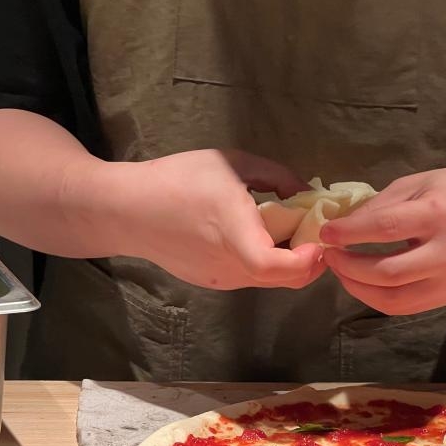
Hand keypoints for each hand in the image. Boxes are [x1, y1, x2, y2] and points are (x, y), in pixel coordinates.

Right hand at [116, 149, 324, 289]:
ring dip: (290, 262)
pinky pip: (251, 278)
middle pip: (285, 281)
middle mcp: (229, 266)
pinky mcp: (213, 283)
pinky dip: (267, 263)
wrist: (127, 211)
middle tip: (317, 233)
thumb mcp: (231, 162)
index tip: (318, 238)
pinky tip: (260, 237)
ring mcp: (221, 280)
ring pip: (270, 282)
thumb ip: (276, 176)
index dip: (306, 259)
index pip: (273, 265)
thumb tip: (307, 193)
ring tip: (290, 231)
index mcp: (232, 233)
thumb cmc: (177, 179)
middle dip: (311, 261)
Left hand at [320, 168, 445, 314]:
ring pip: (392, 298)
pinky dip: (375, 299)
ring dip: (357, 288)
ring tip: (341, 270)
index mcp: (440, 214)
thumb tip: (344, 224)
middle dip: (348, 266)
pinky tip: (361, 284)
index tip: (326, 233)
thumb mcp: (422, 182)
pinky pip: (403, 308)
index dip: (350, 233)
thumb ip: (383, 203)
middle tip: (329, 254)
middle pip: (387, 271)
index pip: (386, 228)